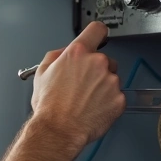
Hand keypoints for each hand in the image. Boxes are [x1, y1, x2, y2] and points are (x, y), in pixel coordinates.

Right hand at [31, 21, 123, 144]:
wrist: (58, 130)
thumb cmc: (49, 106)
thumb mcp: (41, 73)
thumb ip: (55, 56)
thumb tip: (63, 53)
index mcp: (77, 53)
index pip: (97, 30)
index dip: (96, 34)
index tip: (98, 38)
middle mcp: (97, 63)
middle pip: (104, 59)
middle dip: (96, 69)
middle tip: (82, 84)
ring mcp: (111, 81)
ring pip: (111, 78)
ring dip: (102, 86)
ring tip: (85, 100)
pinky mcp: (119, 98)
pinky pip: (116, 96)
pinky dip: (108, 101)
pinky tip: (93, 108)